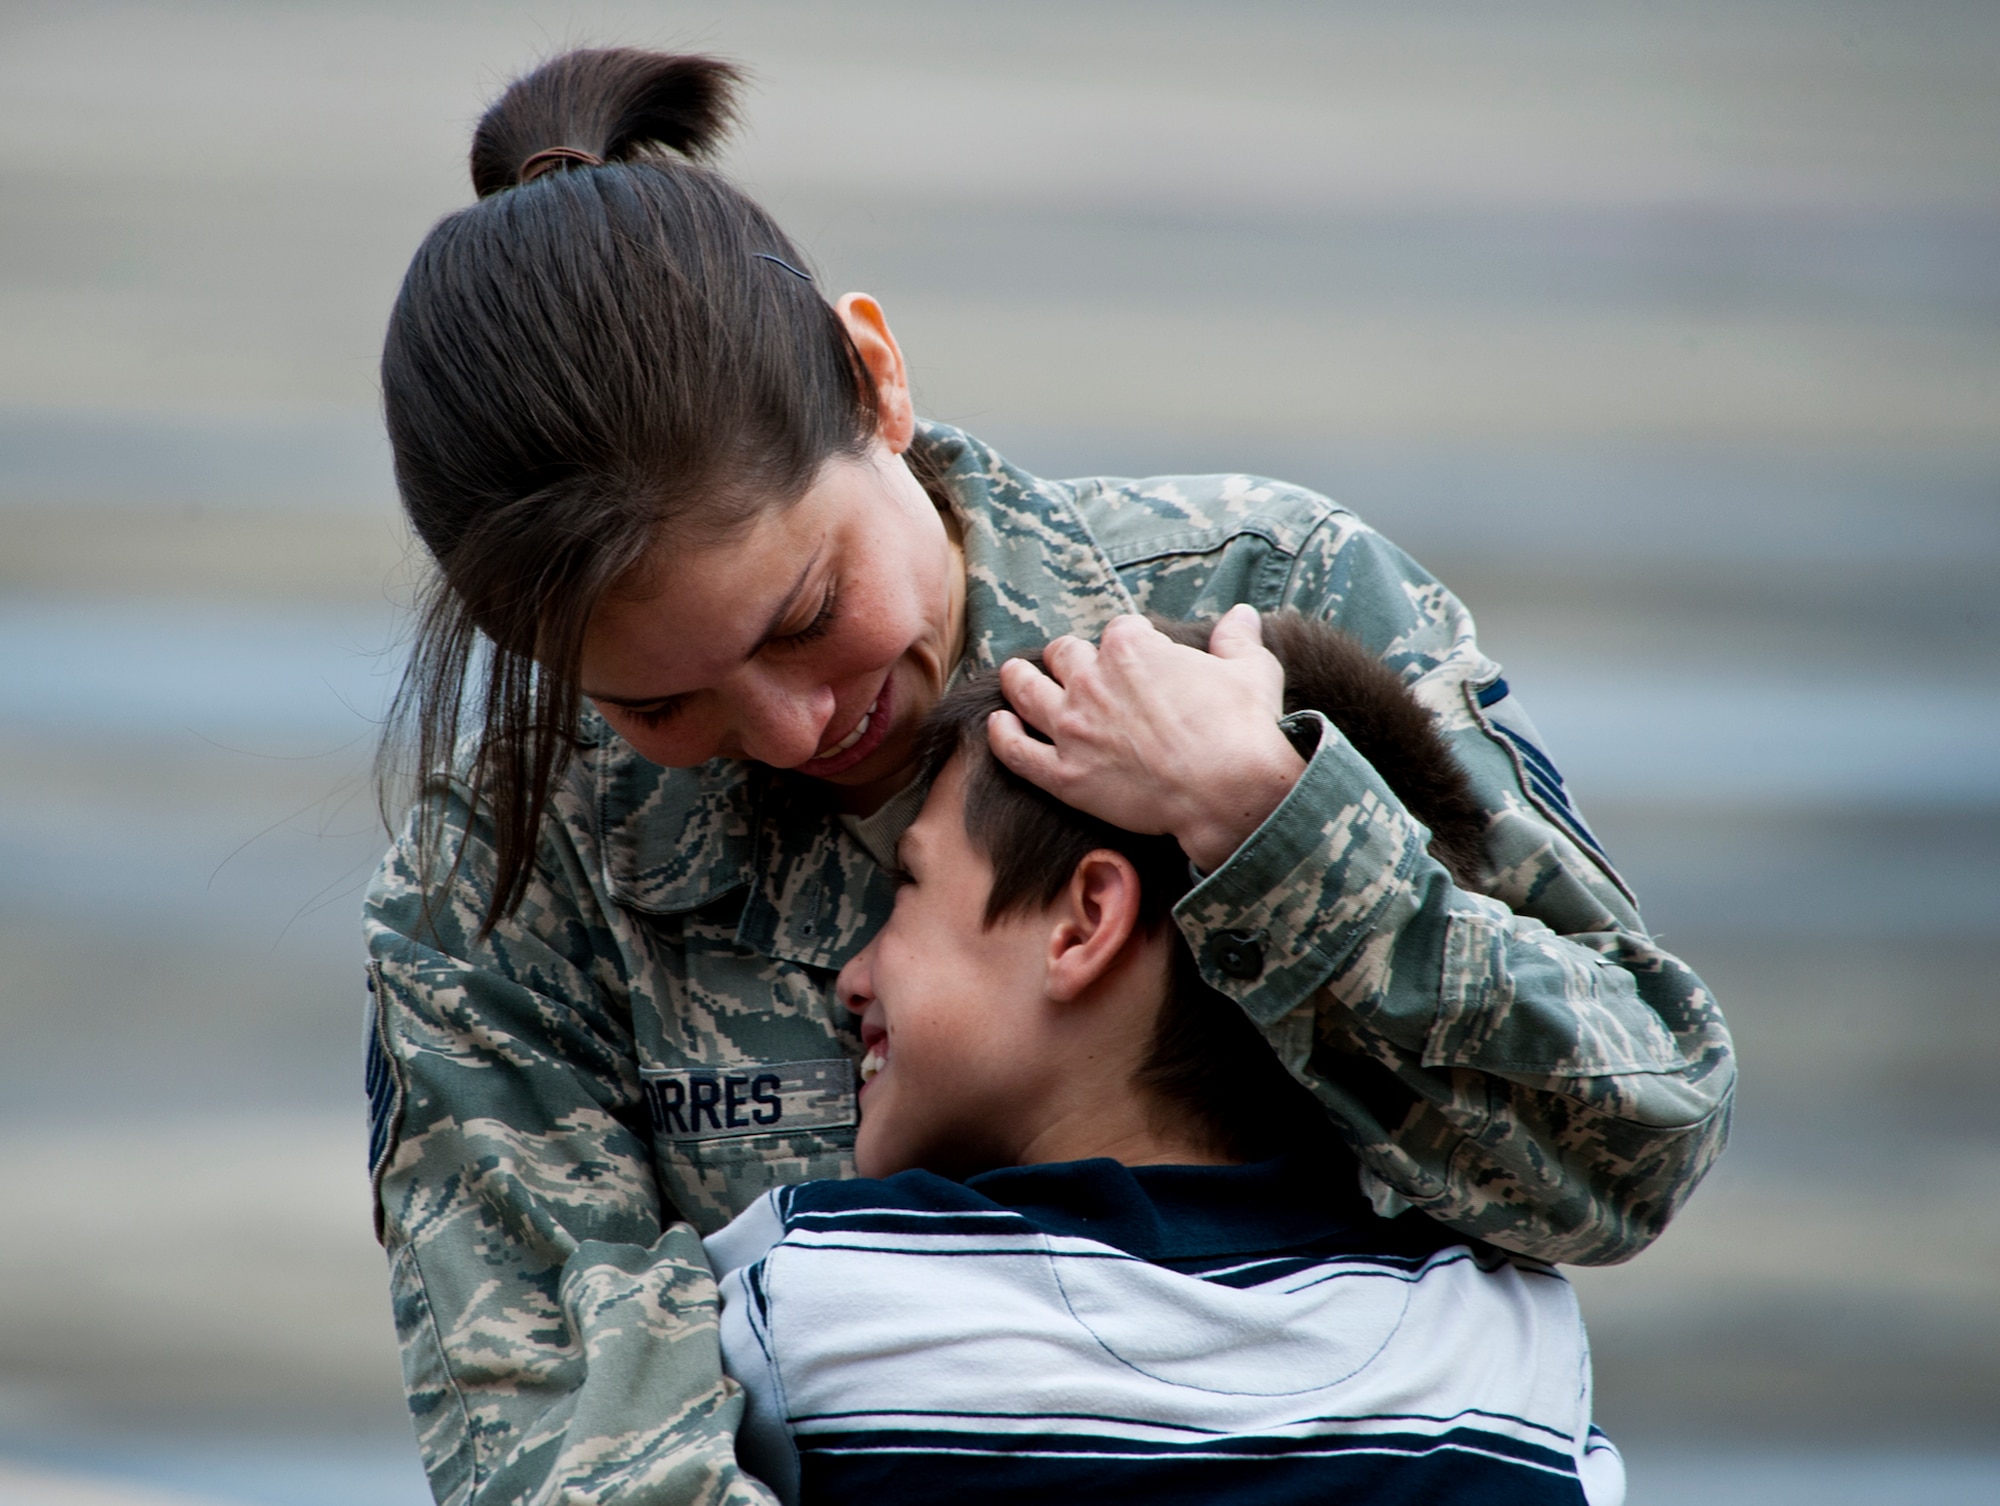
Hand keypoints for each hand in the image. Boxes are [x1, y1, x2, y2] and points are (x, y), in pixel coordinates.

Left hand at [988, 605, 1306, 872]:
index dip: (1128, 644)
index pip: (1117, 632)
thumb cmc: (1243, 728)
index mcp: (1131, 646)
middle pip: (1065, 654)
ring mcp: (1072, 727)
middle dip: (1068, 658)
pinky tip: (998, 726)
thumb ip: (1237, 639)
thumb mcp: (1250, 671)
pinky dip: (1003, 736)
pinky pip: (1016, 751)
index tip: (1136, 658)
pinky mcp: (1064, 774)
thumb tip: (1242, 615)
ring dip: (1018, 680)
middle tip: (1072, 668)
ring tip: (1014, 674)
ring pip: (1027, 690)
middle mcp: (1091, 679)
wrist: (1227, 791)